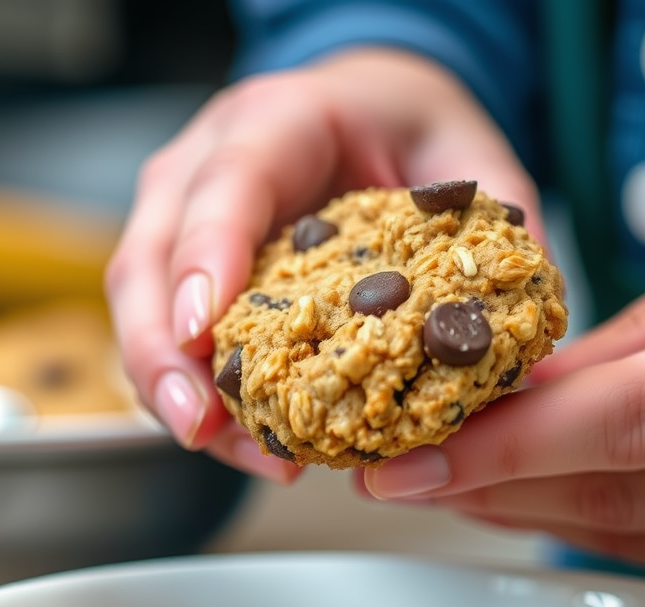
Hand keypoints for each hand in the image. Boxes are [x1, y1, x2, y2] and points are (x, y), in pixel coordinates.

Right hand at [105, 47, 539, 481]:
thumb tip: (504, 333)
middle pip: (146, 261)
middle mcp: (207, 169)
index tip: (201, 332)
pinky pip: (166, 339)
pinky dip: (198, 396)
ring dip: (174, 391)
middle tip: (200, 425)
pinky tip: (246, 438)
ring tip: (243, 451)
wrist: (362, 117)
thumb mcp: (460, 155)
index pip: (226, 183)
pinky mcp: (182, 273)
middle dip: (162, 354)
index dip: (205, 256)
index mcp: (278, 123)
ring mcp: (182, 223)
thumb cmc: (402, 130)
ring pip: (140, 310)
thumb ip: (488, 222)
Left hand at [363, 229, 644, 596]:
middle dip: (486, 489)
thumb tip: (519, 391)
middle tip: (394, 473)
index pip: (628, 425)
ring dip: (515, 514)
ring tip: (433, 486)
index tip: (404, 461)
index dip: (504, 448)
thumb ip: (639, 344)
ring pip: (627, 536)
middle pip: (614, 496)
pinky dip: (576, 527)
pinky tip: (512, 506)